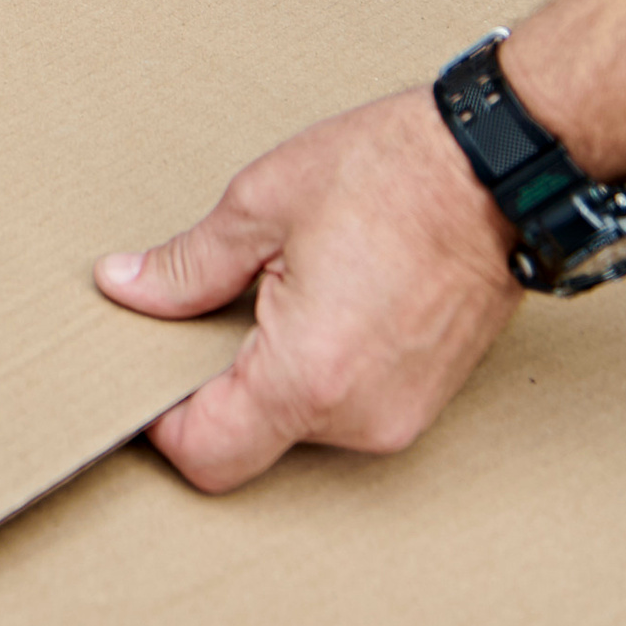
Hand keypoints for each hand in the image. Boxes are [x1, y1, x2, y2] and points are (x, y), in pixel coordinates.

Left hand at [96, 86, 519, 489]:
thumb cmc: (395, 175)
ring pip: (294, 427)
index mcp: (308, 376)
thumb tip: (125, 287)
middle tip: (206, 314)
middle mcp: (359, 418)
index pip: (206, 455)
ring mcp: (400, 418)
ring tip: (279, 296)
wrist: (499, 171)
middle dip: (212, 388)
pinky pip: (342, 410)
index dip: (160, 422)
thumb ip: (186, 267)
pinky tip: (319, 307)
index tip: (145, 374)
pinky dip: (314, 372)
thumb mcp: (262, 207)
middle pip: (247, 442)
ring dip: (268, 376)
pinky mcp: (424, 403)